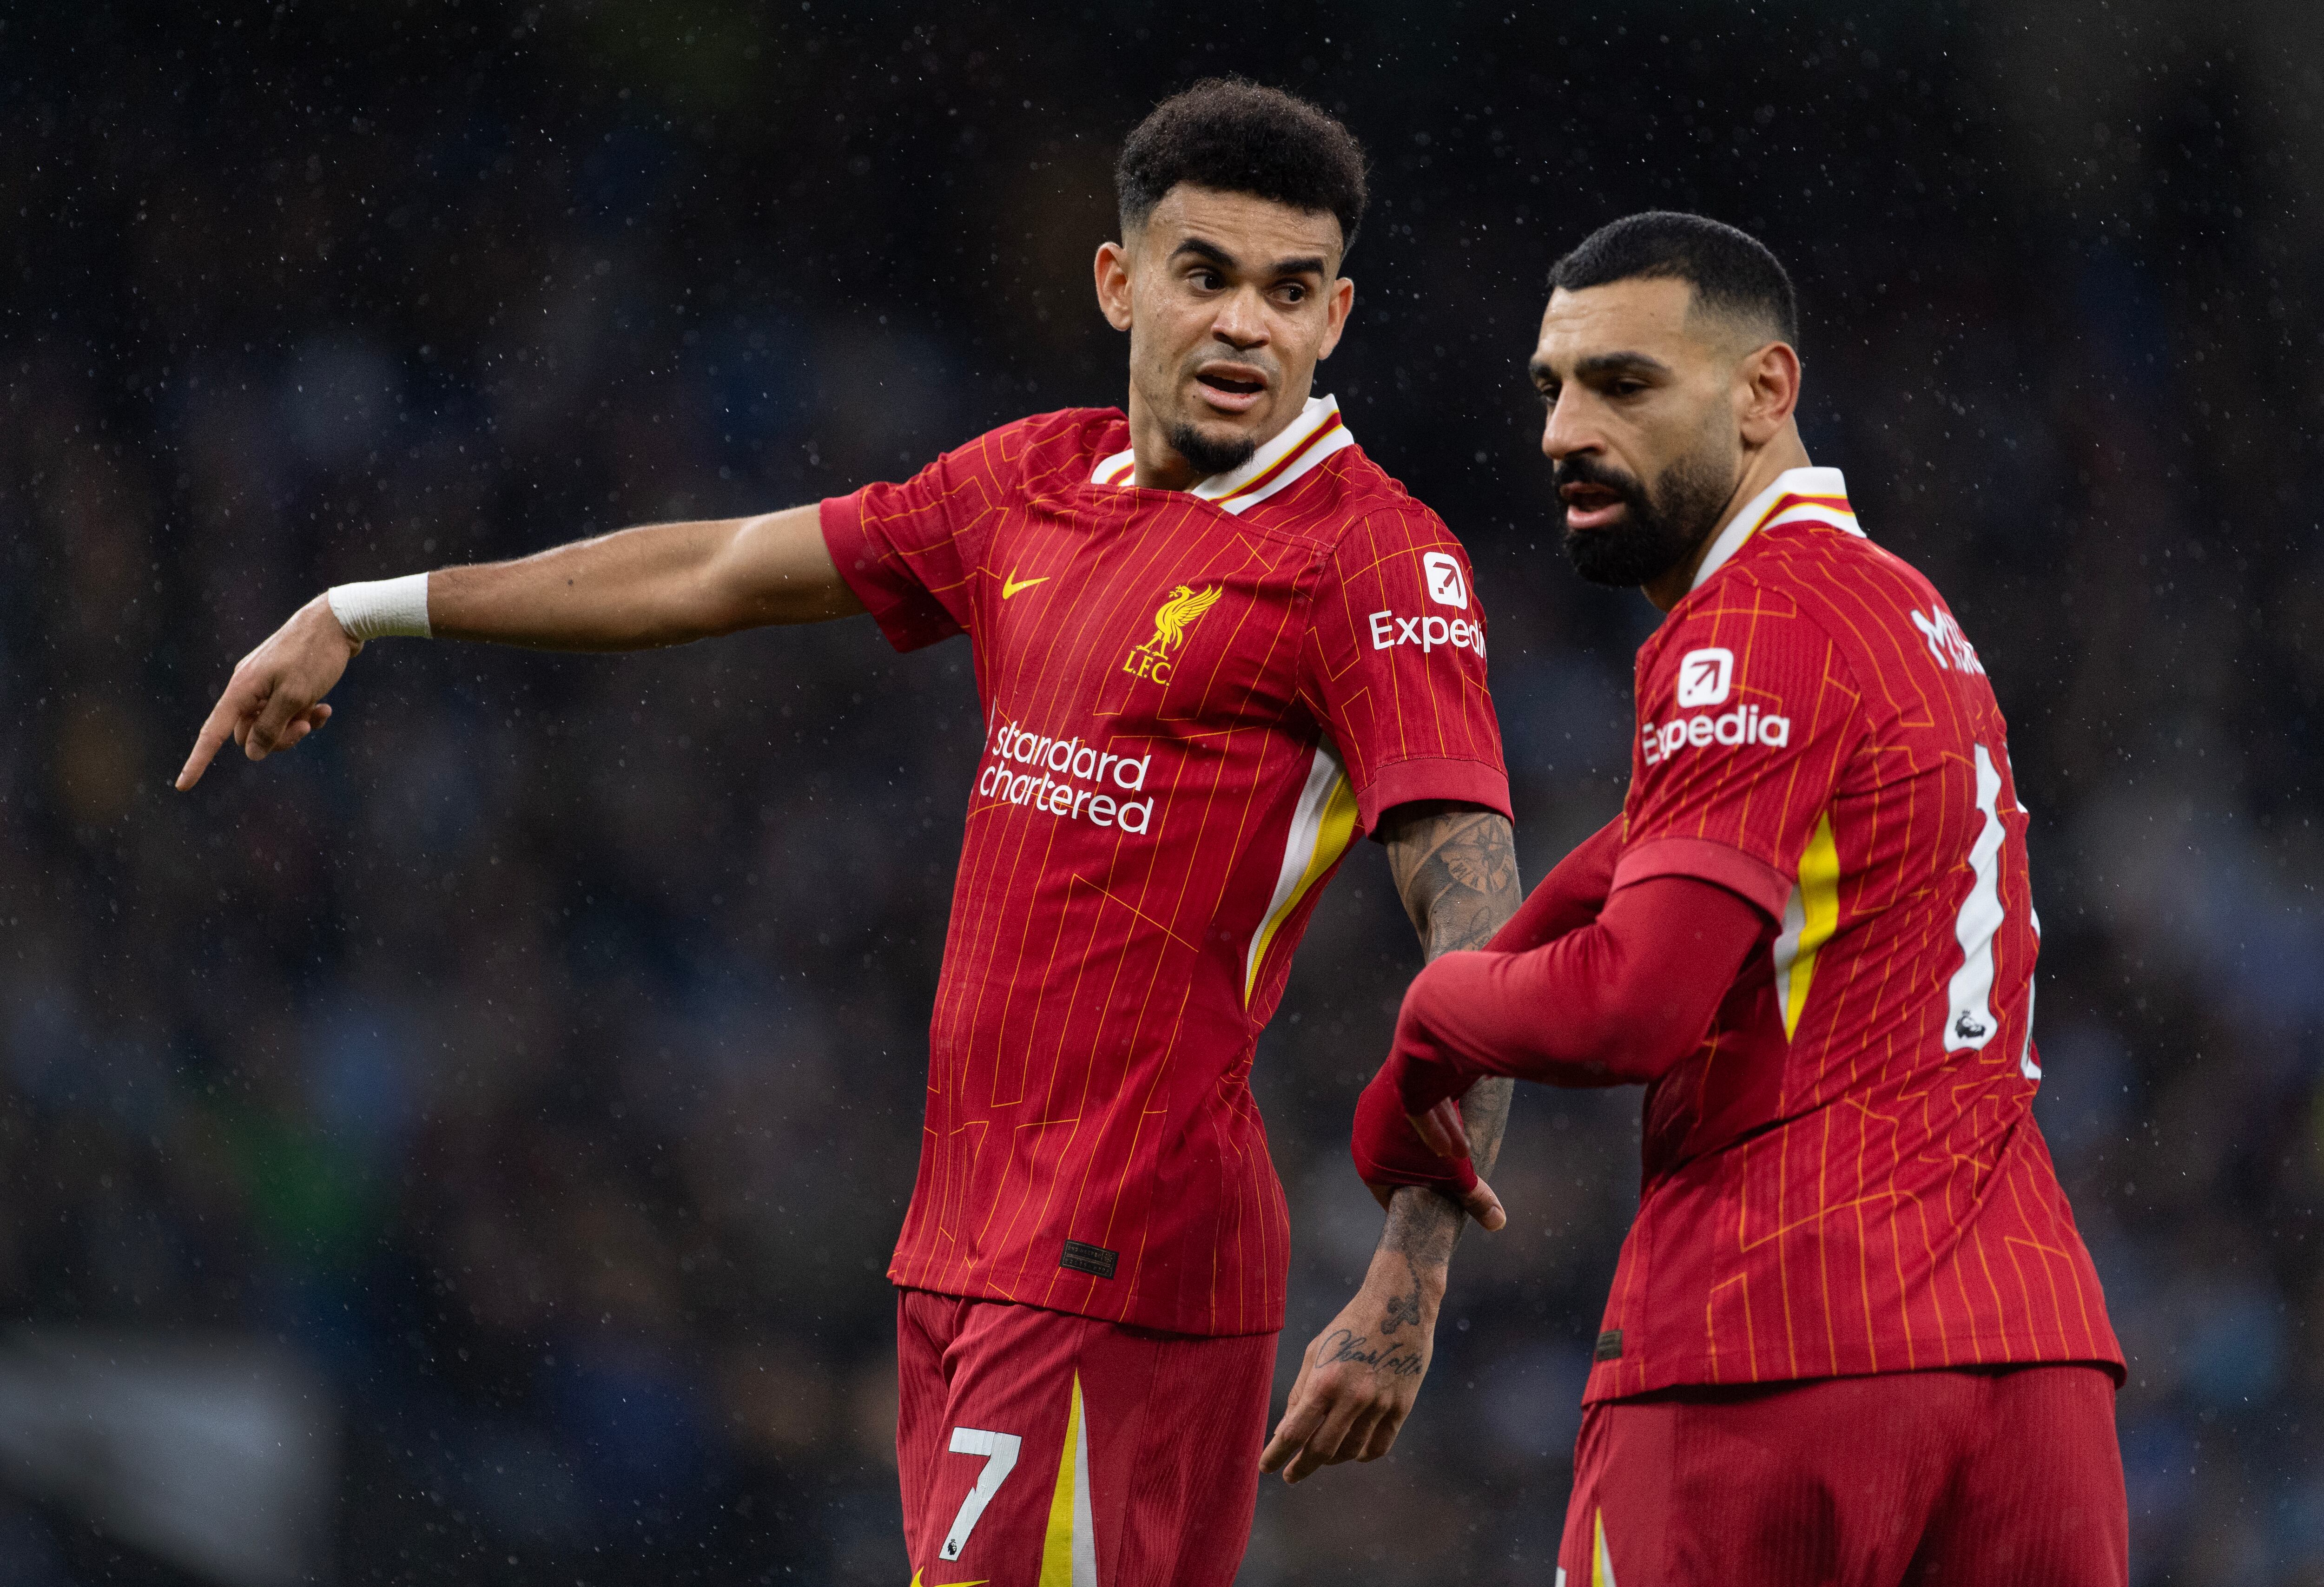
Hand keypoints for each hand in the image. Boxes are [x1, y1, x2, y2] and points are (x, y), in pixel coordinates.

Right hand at [176, 595, 359, 788]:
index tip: (183, 786)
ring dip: (295, 726)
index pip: (212, 733)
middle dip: (277, 739)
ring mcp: (264, 683)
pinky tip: (325, 708)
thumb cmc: (314, 656)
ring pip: (270, 723)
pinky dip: (303, 713)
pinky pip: (285, 710)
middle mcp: (247, 687)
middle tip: (305, 726)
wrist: (337, 620)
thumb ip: (271, 727)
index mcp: (241, 689)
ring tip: (320, 713)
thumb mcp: (296, 697)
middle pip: (247, 733)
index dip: (198, 760)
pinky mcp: (283, 681)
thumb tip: (251, 752)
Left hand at [1259, 1246, 1444, 1483]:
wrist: (1398, 1305)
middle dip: (1302, 1467)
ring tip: (1321, 1456)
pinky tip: (1352, 1451)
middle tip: (1292, 1474)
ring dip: (1331, 1459)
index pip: (1294, 1432)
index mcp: (1325, 1380)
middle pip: (1322, 1450)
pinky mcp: (1401, 1407)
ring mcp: (1380, 1404)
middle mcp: (1353, 1397)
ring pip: (1350, 1452)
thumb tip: (1286, 1432)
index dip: (1277, 1455)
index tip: (1266, 1468)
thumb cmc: (1349, 1326)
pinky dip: (1361, 1454)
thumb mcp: (1316, 1352)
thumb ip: (1301, 1393)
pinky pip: (1379, 1446)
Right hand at [1351, 1064, 1506, 1230]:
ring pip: (1400, 1134)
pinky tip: (1442, 1119)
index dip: (1413, 1202)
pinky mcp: (1381, 1088)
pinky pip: (1402, 1109)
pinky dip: (1421, 1117)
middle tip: (1444, 1176)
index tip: (1432, 1206)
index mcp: (1369, 1168)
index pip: (1389, 1195)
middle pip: (1396, 1163)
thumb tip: (1498, 1222)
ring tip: (1449, 1147)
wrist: (1418, 1079)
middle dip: (1421, 1171)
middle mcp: (1363, 1140)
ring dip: (1422, 1142)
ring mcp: (1369, 1112)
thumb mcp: (1458, 1175)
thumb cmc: (1433, 1138)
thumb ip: (1475, 1199)